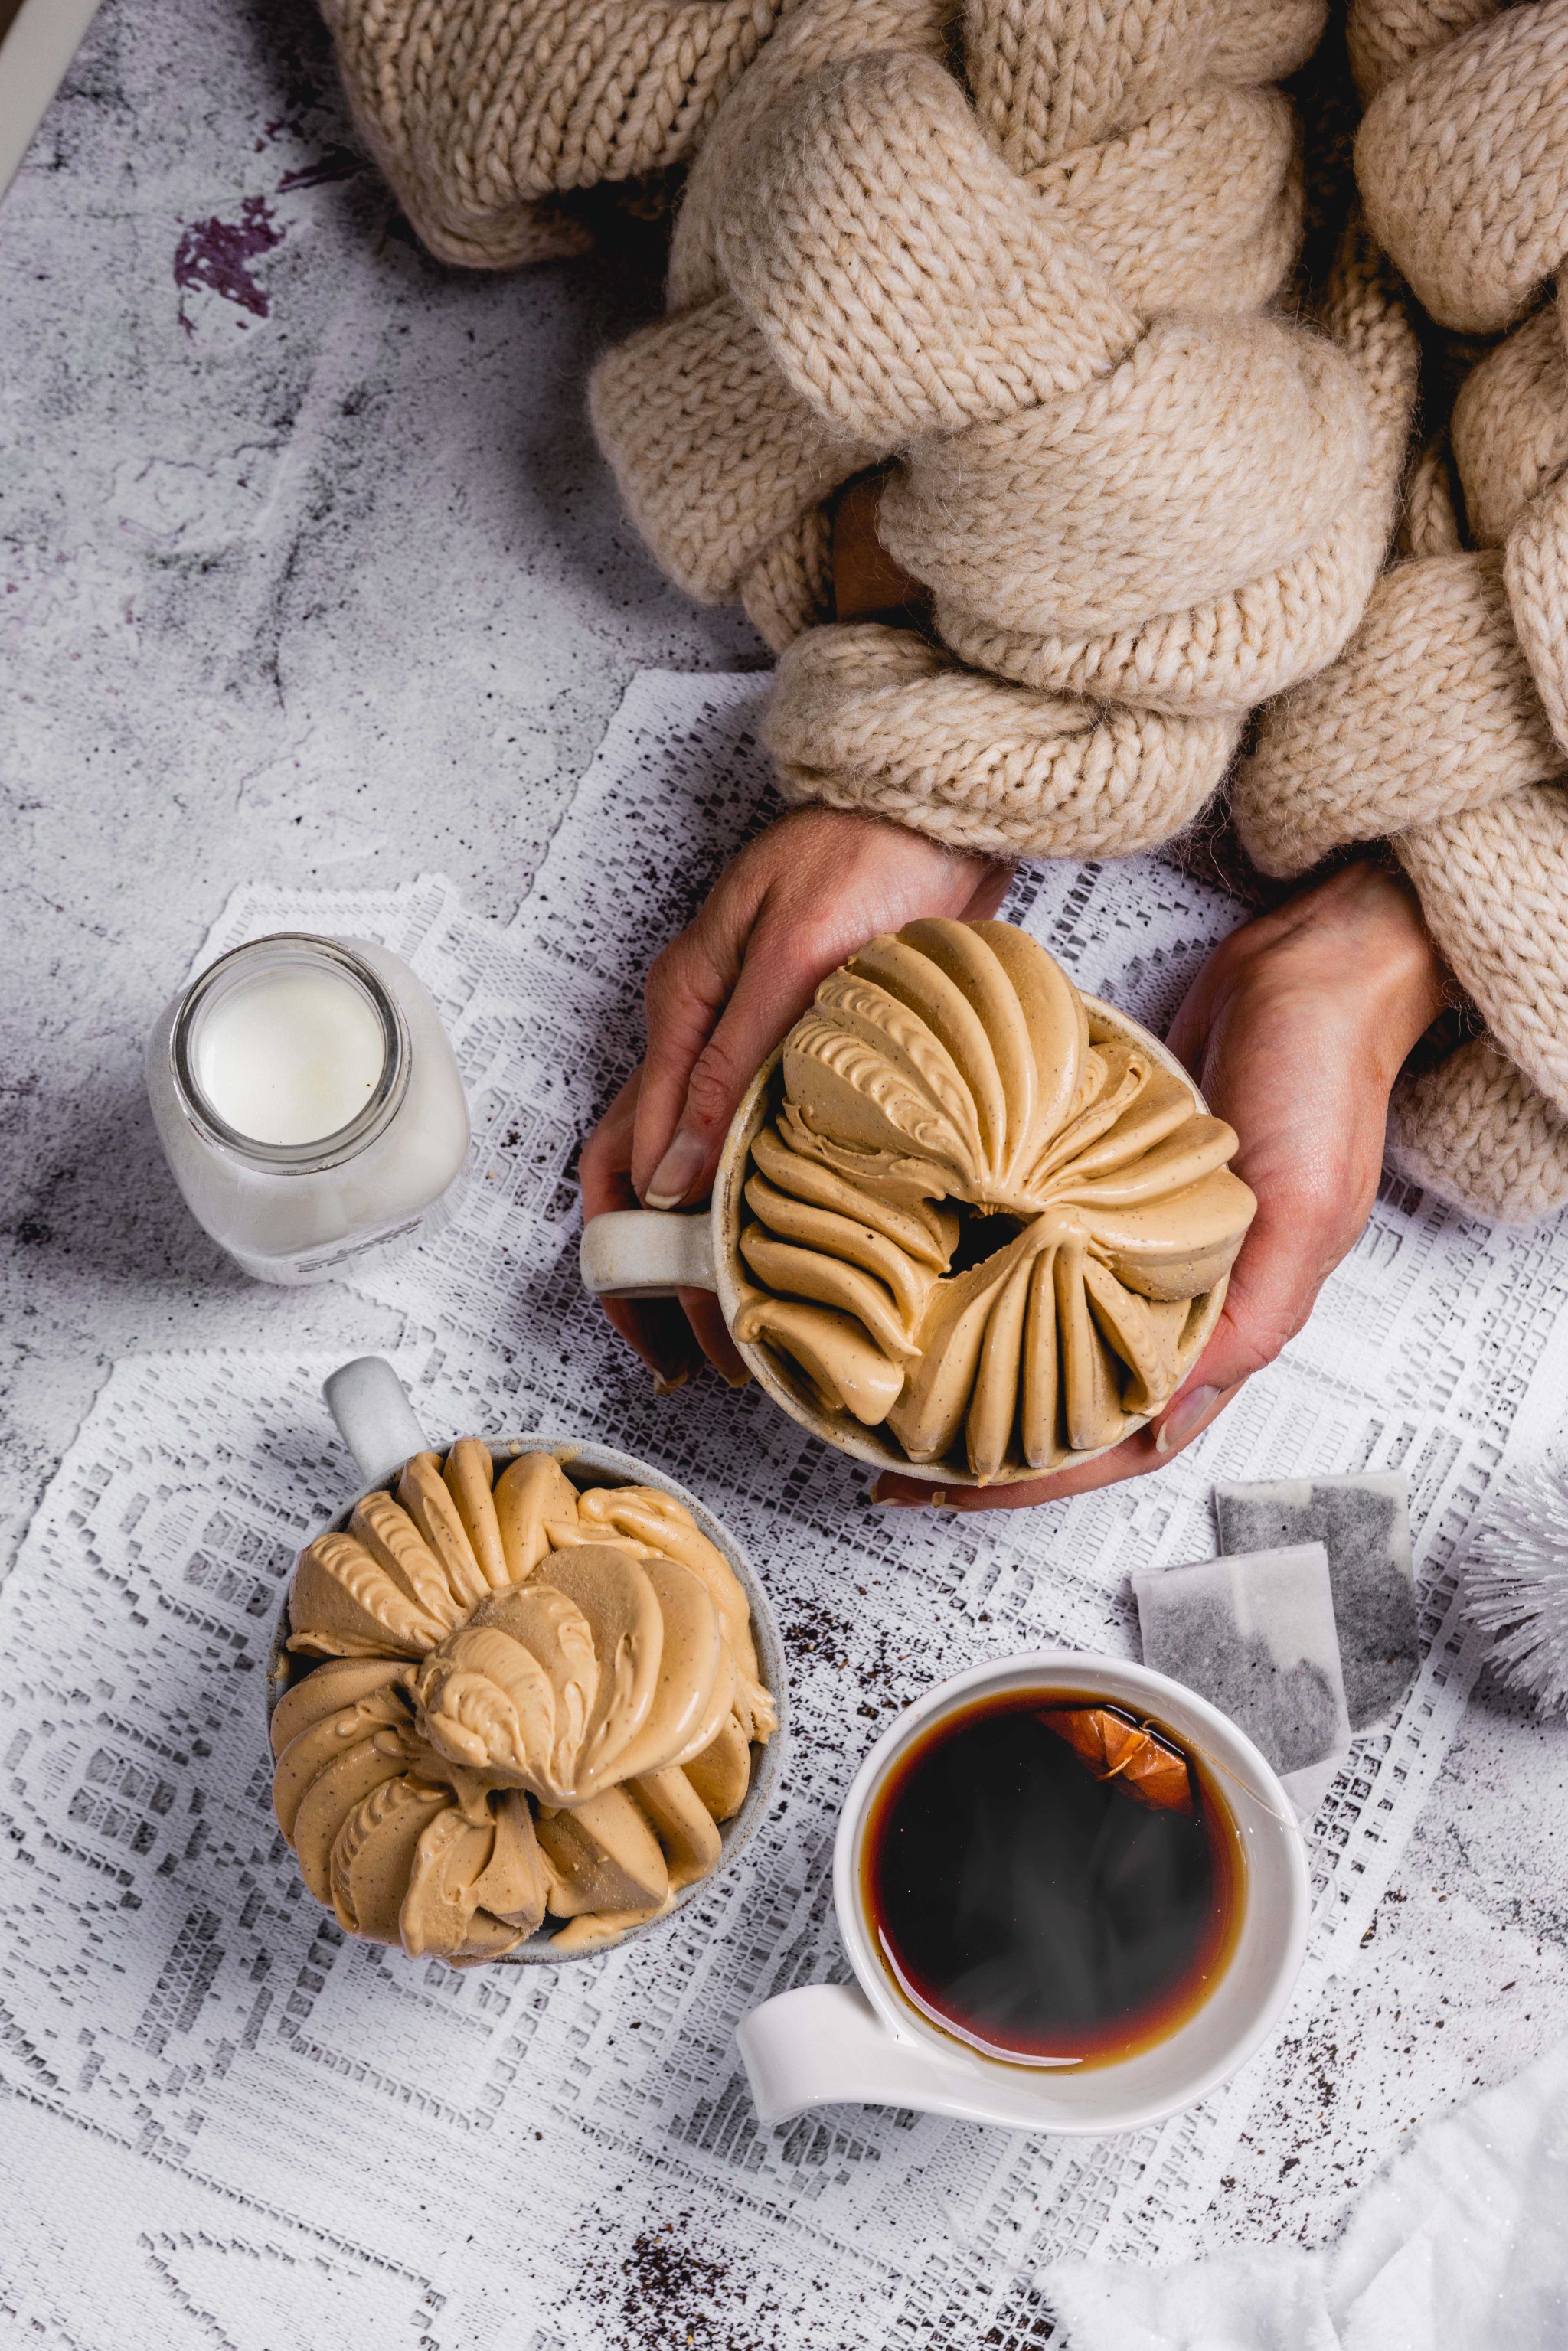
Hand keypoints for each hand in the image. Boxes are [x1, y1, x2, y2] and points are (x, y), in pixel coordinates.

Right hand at [579, 807, 1012, 1383]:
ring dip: (711, 1247)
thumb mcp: (797, 955)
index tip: (669, 1327)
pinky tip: (793, 1251)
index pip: (625, 1157)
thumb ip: (731, 1064)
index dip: (637, 1255)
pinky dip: (764, 1203)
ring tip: (745, 1325)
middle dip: (658, 1272)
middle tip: (700, 1354)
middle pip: (645, 1177)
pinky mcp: (800, 1047)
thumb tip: (669, 1176)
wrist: (942, 808)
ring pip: (703, 1168)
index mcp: (680, 1011)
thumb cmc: (870, 852)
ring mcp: (747, 1042)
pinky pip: (762, 1141)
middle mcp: (700, 1034)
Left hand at [875, 861, 1447, 1508]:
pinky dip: (991, 1270)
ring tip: (905, 1384)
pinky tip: (936, 1275)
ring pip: (1052, 1327)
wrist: (1314, 965)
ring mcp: (1144, 1238)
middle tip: (899, 1458)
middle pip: (1076, 1396)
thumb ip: (1243, 1324)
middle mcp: (1182, 1292)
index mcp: (1232, 1322)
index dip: (1039, 1477)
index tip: (949, 1492)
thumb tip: (1164, 1416)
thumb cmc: (1323, 1083)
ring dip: (985, 1361)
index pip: (1125, 1436)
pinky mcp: (1113, 1180)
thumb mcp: (1302, 1215)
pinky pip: (1043, 1247)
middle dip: (993, 1438)